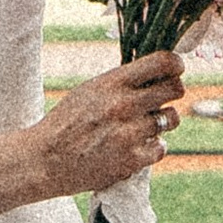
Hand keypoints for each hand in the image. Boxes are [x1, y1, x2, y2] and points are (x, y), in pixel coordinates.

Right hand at [26, 51, 185, 199]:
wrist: (46, 159)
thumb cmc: (67, 122)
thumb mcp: (90, 89)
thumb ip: (122, 82)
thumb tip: (158, 72)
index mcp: (113, 82)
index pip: (163, 62)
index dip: (176, 65)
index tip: (175, 70)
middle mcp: (124, 104)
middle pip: (175, 89)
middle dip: (172, 93)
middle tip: (160, 100)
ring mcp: (130, 133)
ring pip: (171, 119)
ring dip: (161, 122)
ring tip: (140, 127)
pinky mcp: (133, 159)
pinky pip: (161, 147)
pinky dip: (151, 148)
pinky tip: (133, 147)